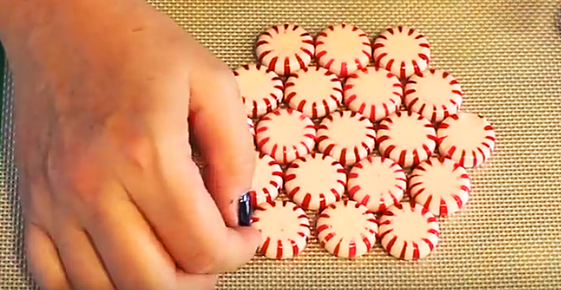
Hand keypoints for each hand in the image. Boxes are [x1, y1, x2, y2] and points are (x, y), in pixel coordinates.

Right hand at [0, 0, 260, 288]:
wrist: (63, 21)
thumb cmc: (138, 45)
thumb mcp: (212, 82)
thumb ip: (236, 152)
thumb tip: (238, 211)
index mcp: (147, 153)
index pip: (202, 246)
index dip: (238, 253)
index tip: (246, 237)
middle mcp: (94, 184)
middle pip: (153, 282)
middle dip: (200, 281)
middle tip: (216, 258)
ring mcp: (56, 198)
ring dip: (152, 289)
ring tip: (176, 263)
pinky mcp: (33, 201)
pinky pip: (50, 277)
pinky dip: (92, 289)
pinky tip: (121, 271)